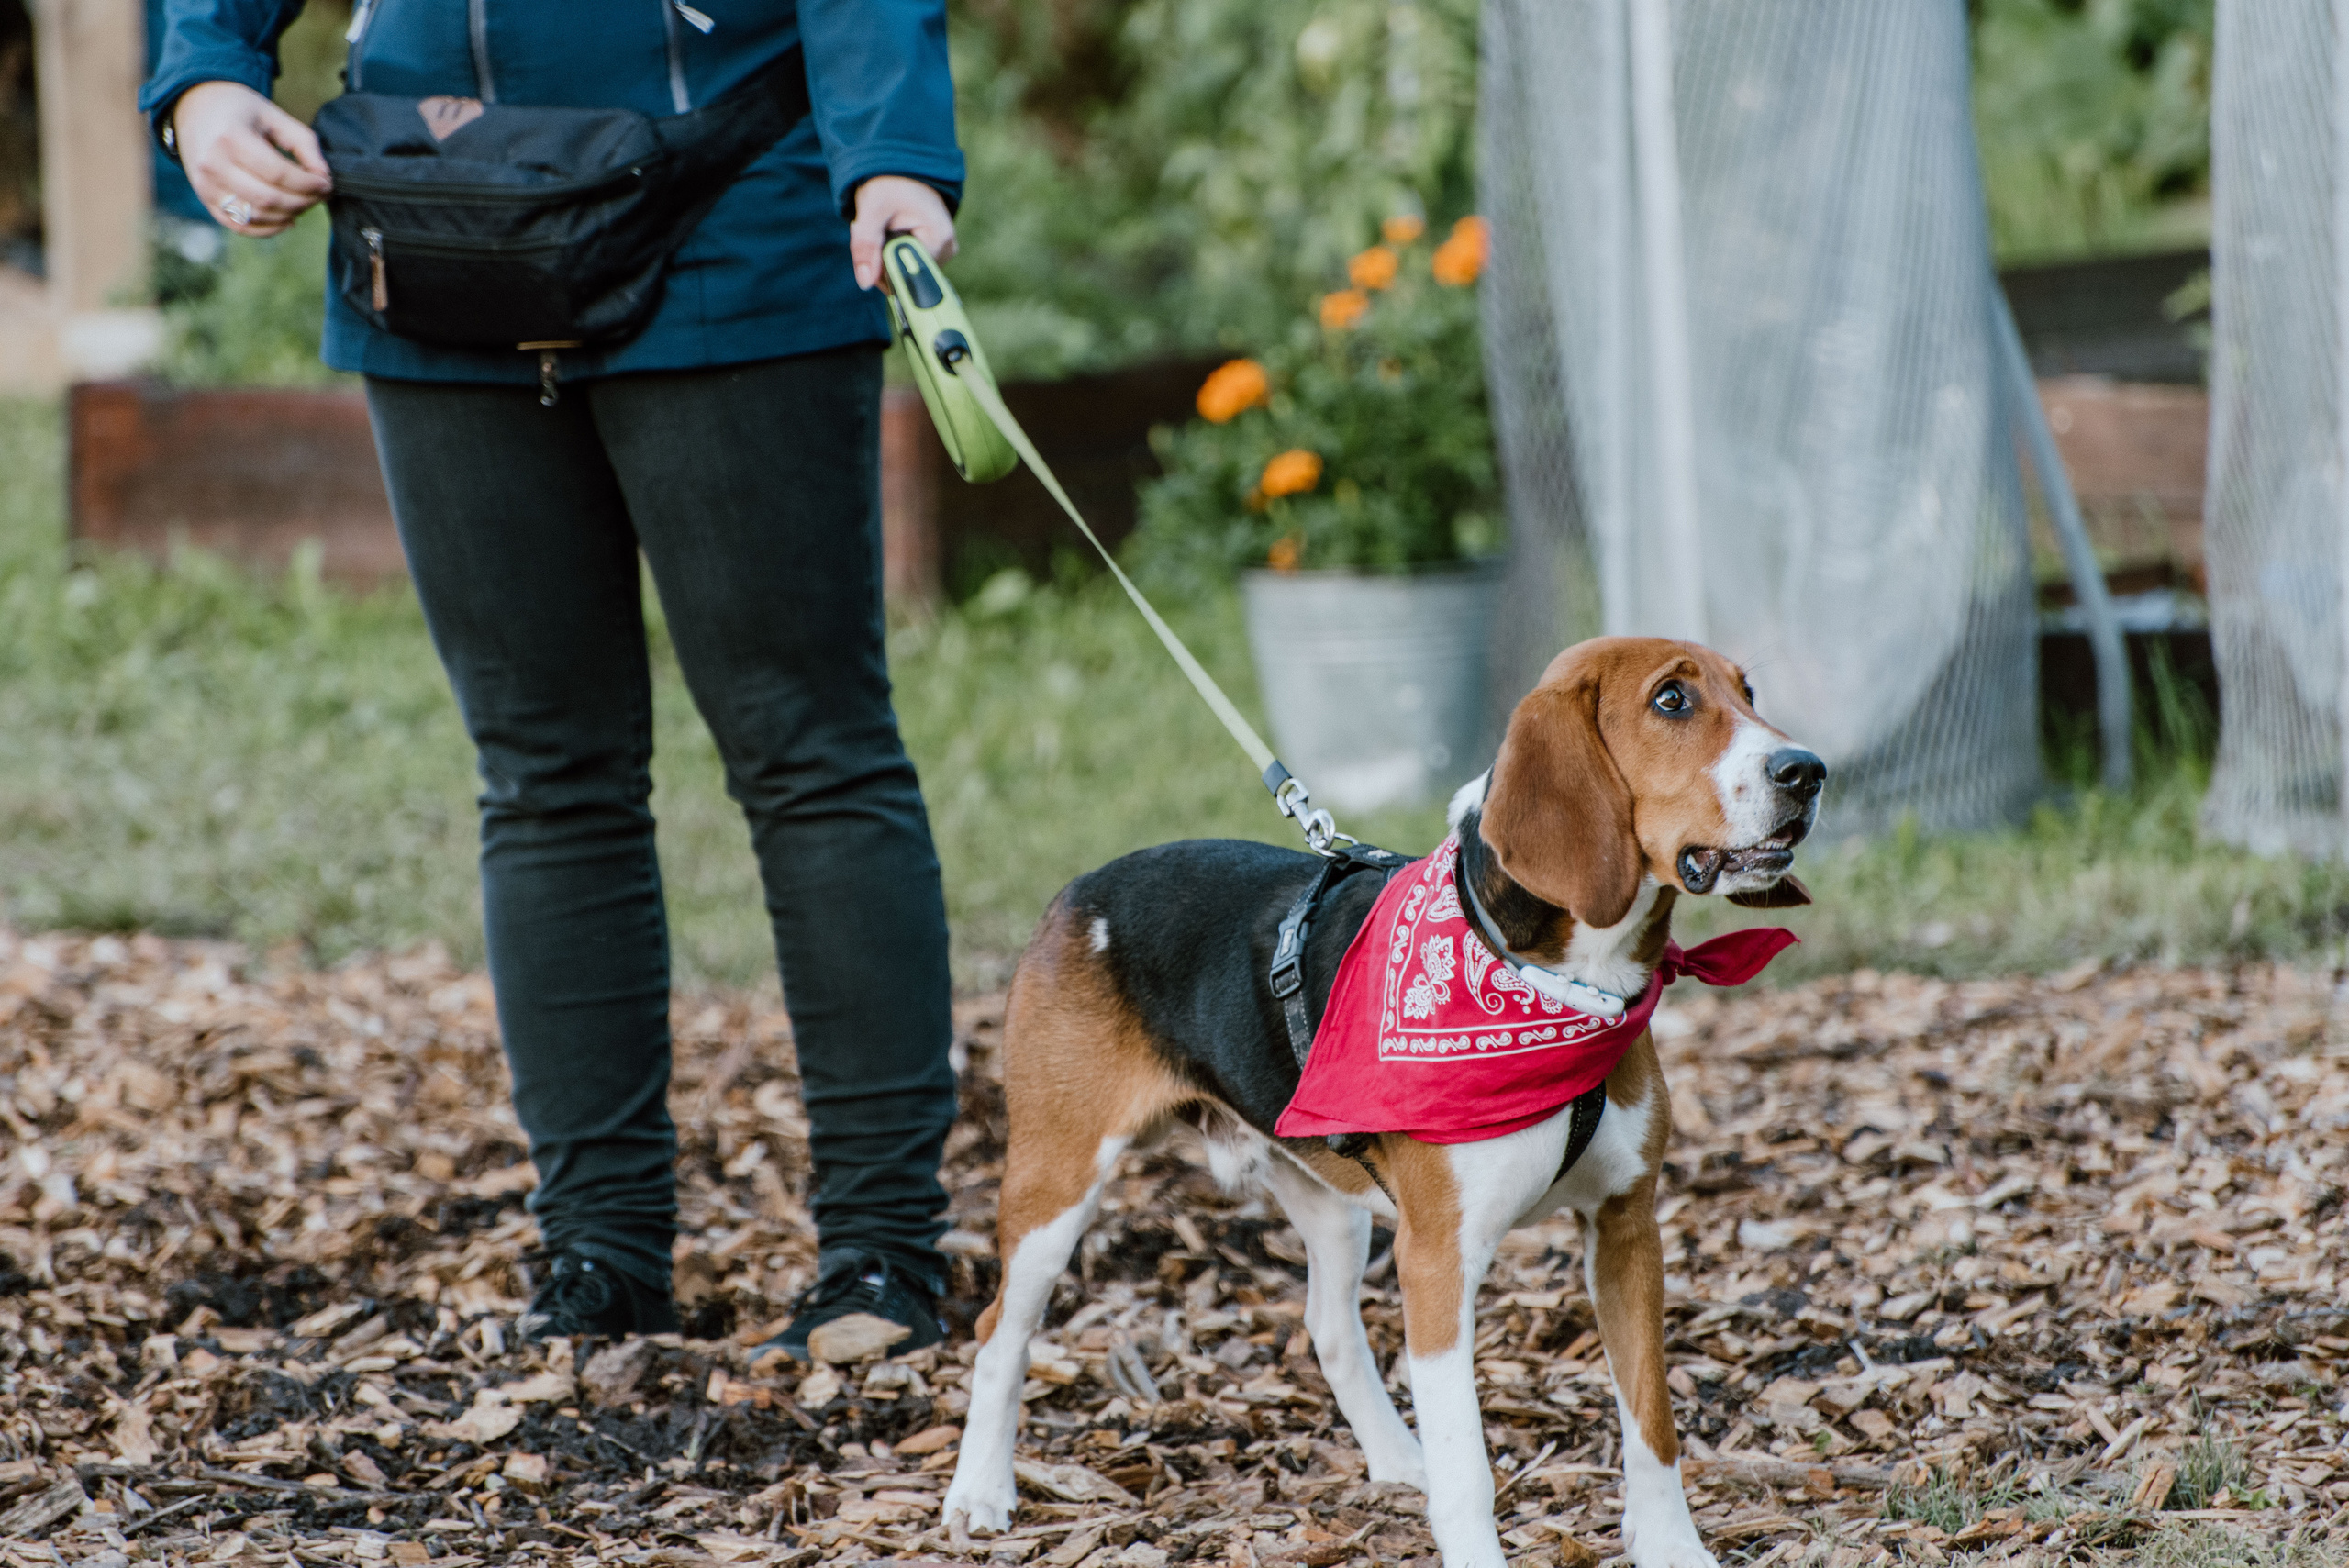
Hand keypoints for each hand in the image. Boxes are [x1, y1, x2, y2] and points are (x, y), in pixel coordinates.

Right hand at [172, 81, 331, 235]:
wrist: (194, 108)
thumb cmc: (240, 111)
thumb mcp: (273, 115)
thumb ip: (304, 143)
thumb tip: (324, 177)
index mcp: (230, 137)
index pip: (278, 174)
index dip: (309, 184)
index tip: (326, 183)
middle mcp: (213, 164)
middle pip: (268, 198)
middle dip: (303, 201)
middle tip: (320, 195)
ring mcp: (205, 184)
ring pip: (256, 215)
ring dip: (289, 215)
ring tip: (305, 202)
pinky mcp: (205, 199)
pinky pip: (240, 225)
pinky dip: (268, 229)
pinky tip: (288, 218)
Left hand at [849, 175, 955, 290]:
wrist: (902, 170)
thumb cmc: (890, 183)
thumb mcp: (872, 210)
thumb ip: (866, 246)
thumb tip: (865, 283)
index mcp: (939, 238)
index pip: (906, 275)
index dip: (882, 266)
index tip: (874, 239)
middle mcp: (947, 249)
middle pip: (905, 276)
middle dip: (881, 260)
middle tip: (876, 229)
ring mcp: (943, 253)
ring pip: (904, 272)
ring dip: (884, 256)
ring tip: (883, 228)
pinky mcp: (935, 254)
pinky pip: (907, 266)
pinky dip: (891, 254)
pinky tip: (890, 233)